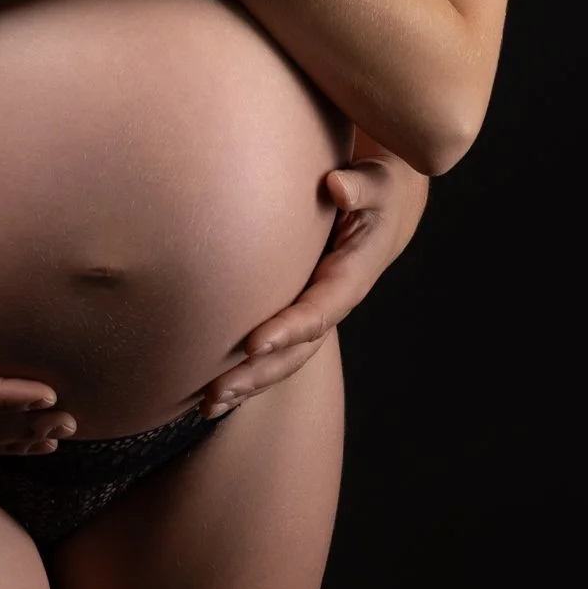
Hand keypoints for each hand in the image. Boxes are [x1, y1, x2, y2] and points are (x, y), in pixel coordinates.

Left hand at [201, 153, 427, 415]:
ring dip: (247, 383)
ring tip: (206, 404)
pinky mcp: (296, 310)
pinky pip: (274, 347)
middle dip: (258, 374)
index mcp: (351, 278)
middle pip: (296, 351)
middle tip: (217, 393)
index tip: (253, 343)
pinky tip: (211, 387)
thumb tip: (337, 186)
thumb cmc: (375, 192)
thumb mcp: (377, 184)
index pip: (319, 310)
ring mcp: (313, 311)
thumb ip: (360, 186)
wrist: (381, 210)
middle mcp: (331, 303)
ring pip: (283, 358)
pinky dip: (247, 368)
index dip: (289, 329)